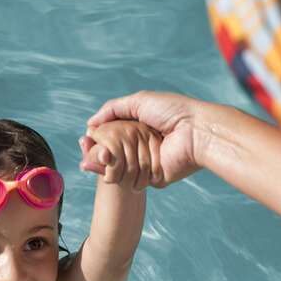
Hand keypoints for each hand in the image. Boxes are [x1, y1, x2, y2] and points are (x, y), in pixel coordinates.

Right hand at [84, 91, 206, 187]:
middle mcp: (141, 146)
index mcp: (140, 128)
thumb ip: (113, 109)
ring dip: (101, 164)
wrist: (196, 132)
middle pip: (112, 153)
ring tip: (88, 160)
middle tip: (84, 149)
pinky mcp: (150, 179)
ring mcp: (145, 164)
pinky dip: (114, 175)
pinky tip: (102, 168)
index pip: (112, 135)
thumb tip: (90, 123)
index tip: (85, 139)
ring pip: (117, 168)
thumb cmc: (173, 112)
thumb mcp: (140, 101)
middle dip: (96, 152)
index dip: (97, 138)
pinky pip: (128, 180)